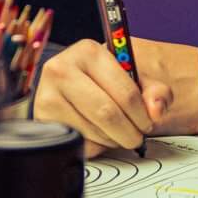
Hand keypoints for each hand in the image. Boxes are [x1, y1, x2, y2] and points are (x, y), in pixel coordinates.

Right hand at [34, 37, 197, 146]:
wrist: (73, 80)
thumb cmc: (107, 79)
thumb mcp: (137, 77)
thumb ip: (156, 92)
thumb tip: (156, 110)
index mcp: (88, 51)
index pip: (125, 94)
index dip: (143, 115)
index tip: (148, 122)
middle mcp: (61, 69)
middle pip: (107, 114)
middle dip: (129, 132)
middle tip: (136, 137)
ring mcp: (46, 95)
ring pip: (92, 132)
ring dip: (112, 140)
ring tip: (116, 132)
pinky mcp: (41, 119)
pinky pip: (77, 143)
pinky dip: (94, 146)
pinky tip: (97, 133)